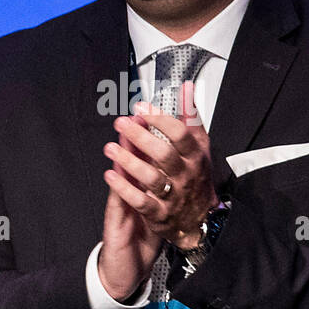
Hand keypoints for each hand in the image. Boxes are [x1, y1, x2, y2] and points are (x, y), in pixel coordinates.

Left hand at [104, 81, 218, 250]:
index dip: (162, 120)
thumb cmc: (195, 178)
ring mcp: (173, 195)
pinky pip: (141, 201)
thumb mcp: (199, 146)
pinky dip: (125, 188)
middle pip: (164, 154)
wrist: (199, 219)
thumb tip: (186, 89)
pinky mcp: (160, 213)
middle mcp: (185, 175)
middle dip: (141, 137)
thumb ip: (190, 118)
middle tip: (121, 123)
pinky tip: (110, 175)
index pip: (182, 134)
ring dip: (129, 161)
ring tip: (110, 148)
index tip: (143, 109)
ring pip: (151, 177)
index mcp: (195, 156)